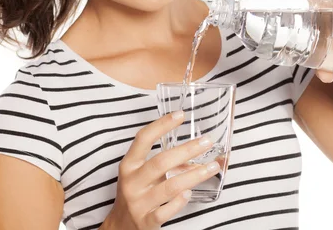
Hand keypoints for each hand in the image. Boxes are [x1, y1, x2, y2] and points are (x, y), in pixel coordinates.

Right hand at [102, 111, 220, 229]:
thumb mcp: (139, 175)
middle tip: (207, 141)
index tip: (180, 114)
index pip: (143, 139)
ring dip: (194, 175)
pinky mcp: (147, 221)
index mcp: (128, 166)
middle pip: (161, 162)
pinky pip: (167, 210)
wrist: (120, 227)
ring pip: (170, 186)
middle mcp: (132, 182)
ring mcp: (139, 203)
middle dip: (187, 150)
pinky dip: (180, 201)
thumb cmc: (134, 194)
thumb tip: (195, 149)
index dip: (161, 125)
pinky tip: (190, 193)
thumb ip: (161, 162)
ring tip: (213, 166)